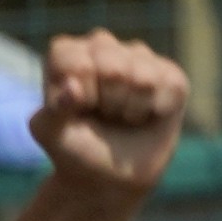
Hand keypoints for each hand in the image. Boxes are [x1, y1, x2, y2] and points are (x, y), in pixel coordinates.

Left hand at [33, 31, 186, 196]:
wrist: (108, 175)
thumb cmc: (75, 148)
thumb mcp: (52, 136)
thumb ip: (52, 113)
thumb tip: (72, 89)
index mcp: (68, 55)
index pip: (74, 61)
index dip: (78, 94)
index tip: (78, 110)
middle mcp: (102, 45)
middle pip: (113, 68)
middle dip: (107, 103)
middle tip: (103, 114)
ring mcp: (138, 55)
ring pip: (143, 79)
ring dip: (131, 109)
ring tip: (121, 115)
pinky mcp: (170, 72)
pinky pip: (170, 87)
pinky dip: (156, 111)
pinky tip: (146, 115)